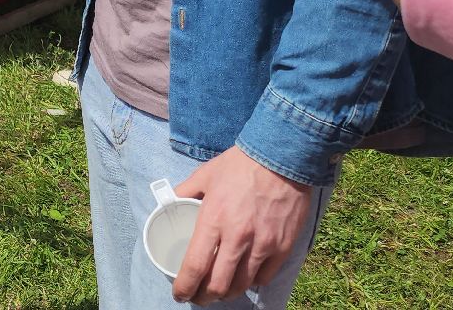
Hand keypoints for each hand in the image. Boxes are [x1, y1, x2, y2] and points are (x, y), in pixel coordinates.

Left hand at [171, 147, 313, 303]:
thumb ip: (186, 190)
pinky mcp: (283, 246)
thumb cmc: (241, 164)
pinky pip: (264, 276)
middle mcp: (237, 237)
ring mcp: (263, 244)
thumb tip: (170, 200)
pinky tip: (245, 277)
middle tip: (198, 297)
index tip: (179, 294)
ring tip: (220, 291)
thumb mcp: (206, 174)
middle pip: (218, 285)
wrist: (282, 156)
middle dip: (204, 297)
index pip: (194, 267)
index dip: (184, 288)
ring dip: (227, 293)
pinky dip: (252, 282)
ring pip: (242, 285)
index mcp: (213, 220)